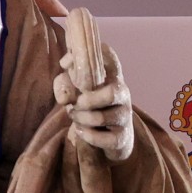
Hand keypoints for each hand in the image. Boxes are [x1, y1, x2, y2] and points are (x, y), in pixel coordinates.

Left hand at [53, 45, 135, 161]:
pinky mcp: (121, 138)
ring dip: (81, 118)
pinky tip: (81, 129)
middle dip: (87, 100)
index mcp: (112, 76)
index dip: (99, 54)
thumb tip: (66, 65)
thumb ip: (66, 77)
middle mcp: (123, 94)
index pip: (111, 58)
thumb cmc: (89, 105)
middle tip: (75, 104)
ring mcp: (125, 116)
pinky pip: (101, 138)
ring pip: (101, 117)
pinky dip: (85, 134)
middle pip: (112, 93)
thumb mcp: (74, 89)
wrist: (109, 137)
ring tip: (74, 116)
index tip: (81, 61)